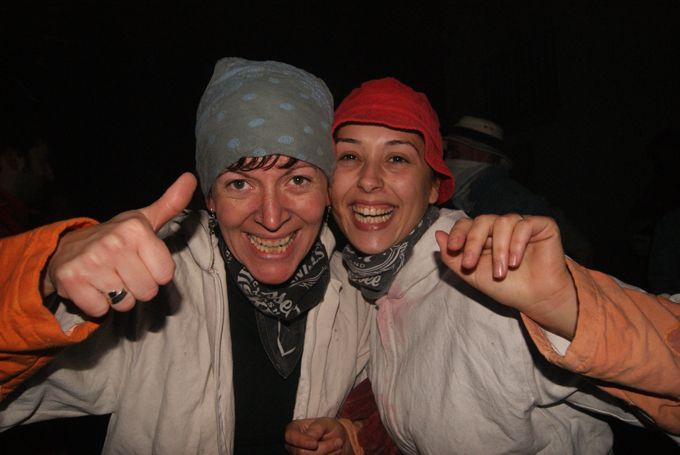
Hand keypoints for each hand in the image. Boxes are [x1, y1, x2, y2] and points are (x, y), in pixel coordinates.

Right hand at [42, 173, 196, 316]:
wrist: (67, 247)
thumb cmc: (115, 237)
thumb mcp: (143, 219)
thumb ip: (171, 203)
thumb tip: (190, 178)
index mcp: (135, 229)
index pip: (165, 275)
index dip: (155, 273)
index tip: (141, 262)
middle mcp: (114, 243)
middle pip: (147, 291)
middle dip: (137, 287)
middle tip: (123, 272)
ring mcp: (91, 261)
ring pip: (125, 303)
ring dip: (118, 297)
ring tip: (108, 279)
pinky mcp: (72, 280)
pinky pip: (101, 310)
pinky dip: (97, 305)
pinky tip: (92, 287)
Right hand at [285, 418, 348, 454]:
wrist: (339, 440)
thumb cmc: (330, 428)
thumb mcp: (326, 422)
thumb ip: (318, 427)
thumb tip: (310, 436)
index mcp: (293, 430)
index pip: (290, 436)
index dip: (301, 441)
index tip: (315, 444)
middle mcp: (293, 445)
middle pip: (301, 453)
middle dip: (322, 448)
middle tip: (338, 442)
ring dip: (327, 454)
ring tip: (338, 446)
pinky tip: (335, 453)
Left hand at [435, 214, 577, 338]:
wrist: (536, 300)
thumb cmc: (506, 287)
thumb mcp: (473, 275)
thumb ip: (453, 257)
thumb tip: (437, 234)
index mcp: (484, 236)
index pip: (467, 224)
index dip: (458, 233)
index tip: (453, 247)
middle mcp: (501, 227)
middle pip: (481, 220)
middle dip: (473, 241)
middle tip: (471, 264)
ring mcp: (521, 224)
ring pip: (502, 222)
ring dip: (498, 249)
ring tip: (501, 272)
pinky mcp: (541, 225)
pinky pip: (524, 224)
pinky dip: (517, 243)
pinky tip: (515, 262)